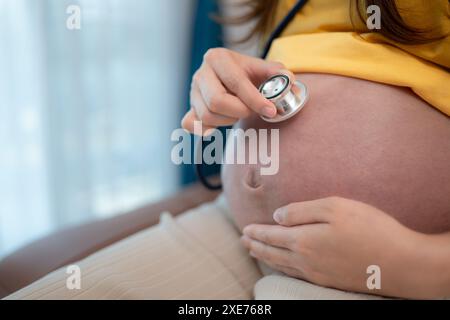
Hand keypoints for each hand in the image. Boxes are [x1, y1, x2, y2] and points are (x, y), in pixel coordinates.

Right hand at [182, 48, 293, 134]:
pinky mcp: (189, 108)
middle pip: (216, 101)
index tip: (270, 111)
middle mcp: (201, 73)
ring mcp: (193, 92)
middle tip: (251, 111)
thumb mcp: (262, 68)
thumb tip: (289, 79)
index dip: (255, 100)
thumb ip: (276, 72)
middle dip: (239, 111)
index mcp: (217, 58)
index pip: (235, 83)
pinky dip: (204, 130)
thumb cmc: (248, 74)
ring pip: (207, 116)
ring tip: (238, 112)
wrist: (230, 77)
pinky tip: (217, 129)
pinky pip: (190, 125)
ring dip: (228, 120)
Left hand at [241, 197, 446, 298]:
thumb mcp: (334, 207)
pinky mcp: (329, 281)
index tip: (244, 229)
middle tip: (243, 241)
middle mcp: (305, 260)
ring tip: (255, 252)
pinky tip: (282, 266)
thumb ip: (302, 211)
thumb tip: (277, 216)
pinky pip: (295, 275)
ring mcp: (317, 273)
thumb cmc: (369, 228)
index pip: (271, 235)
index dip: (256, 232)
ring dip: (265, 257)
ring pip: (282, 266)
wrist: (401, 263)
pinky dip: (281, 269)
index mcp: (304, 240)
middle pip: (272, 253)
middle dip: (256, 245)